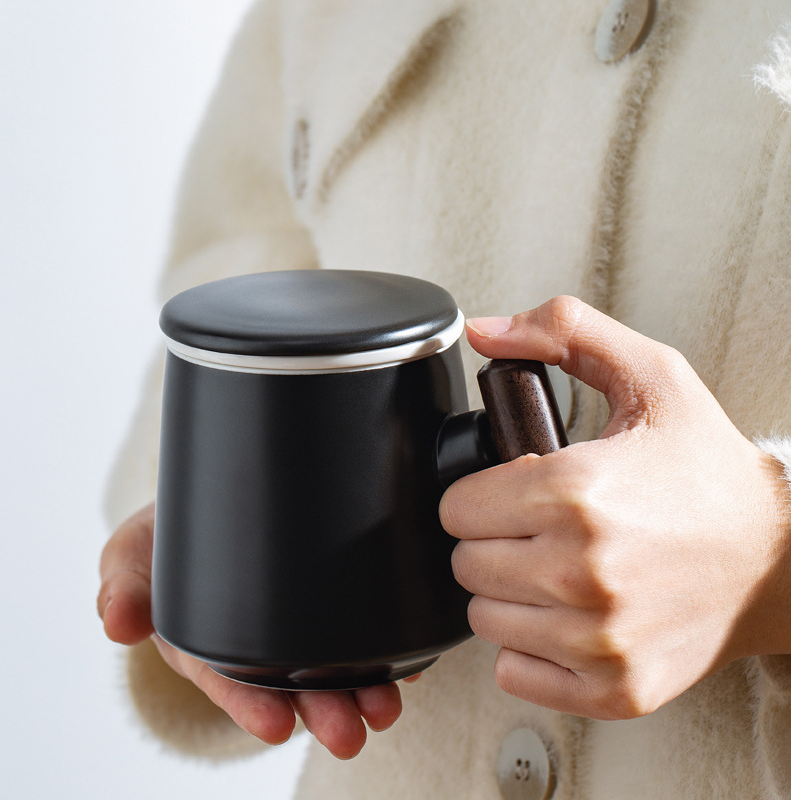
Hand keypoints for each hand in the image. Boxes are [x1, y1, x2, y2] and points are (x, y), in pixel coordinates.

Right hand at [98, 502, 407, 758]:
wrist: (205, 506)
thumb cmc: (164, 539)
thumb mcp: (131, 555)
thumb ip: (123, 586)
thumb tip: (116, 622)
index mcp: (207, 643)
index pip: (230, 682)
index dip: (251, 706)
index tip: (278, 726)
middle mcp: (256, 642)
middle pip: (290, 684)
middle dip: (321, 710)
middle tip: (352, 731)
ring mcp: (296, 622)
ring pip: (331, 664)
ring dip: (361, 689)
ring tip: (387, 707)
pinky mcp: (327, 597)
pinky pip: (358, 626)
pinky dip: (385, 648)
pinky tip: (409, 662)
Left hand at [441, 296, 790, 719]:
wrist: (777, 555)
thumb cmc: (707, 471)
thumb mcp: (649, 375)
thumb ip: (562, 332)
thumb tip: (483, 330)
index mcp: (575, 492)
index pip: (455, 508)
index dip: (476, 495)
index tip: (506, 492)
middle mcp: (581, 571)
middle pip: (465, 564)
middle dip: (489, 540)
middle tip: (532, 527)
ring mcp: (598, 638)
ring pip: (484, 619)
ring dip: (506, 593)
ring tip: (550, 567)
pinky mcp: (615, 687)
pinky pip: (515, 672)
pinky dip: (529, 647)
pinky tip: (563, 614)